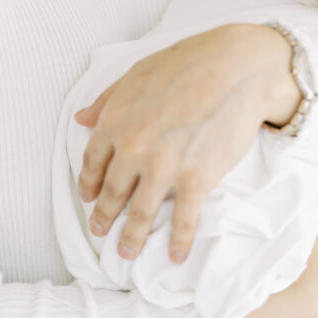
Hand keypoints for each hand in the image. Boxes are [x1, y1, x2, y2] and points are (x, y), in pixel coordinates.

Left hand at [72, 24, 299, 264]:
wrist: (236, 68)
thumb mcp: (140, 72)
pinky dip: (178, 242)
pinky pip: (183, 220)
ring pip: (140, 213)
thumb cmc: (190, 61)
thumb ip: (108, 98)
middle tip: (100, 231)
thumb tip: (81, 118)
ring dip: (131, 238)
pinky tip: (175, 255)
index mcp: (116, 120)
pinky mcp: (196, 180)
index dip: (90, 183)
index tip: (89, 197)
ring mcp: (164, 168)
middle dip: (104, 216)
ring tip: (126, 252)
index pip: (94, 161)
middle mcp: (133, 149)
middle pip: (113, 192)